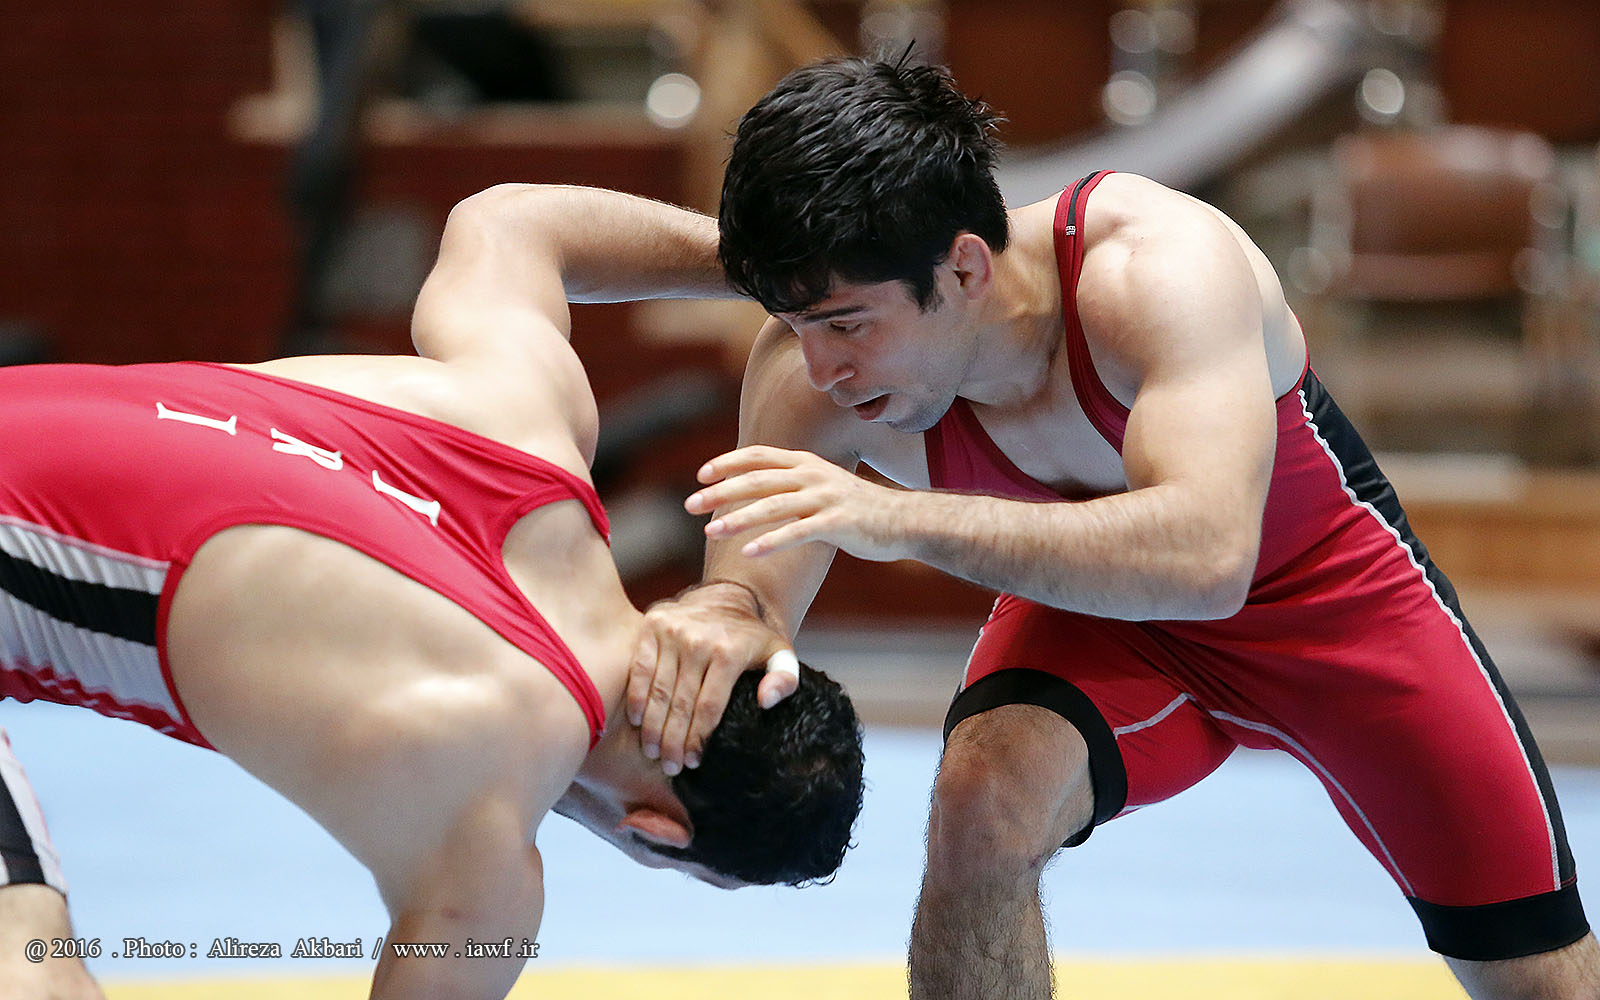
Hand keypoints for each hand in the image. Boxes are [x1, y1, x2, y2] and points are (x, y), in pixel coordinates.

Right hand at [626, 582, 793, 774]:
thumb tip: (766, 702)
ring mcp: (672, 631)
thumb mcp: (780, 654)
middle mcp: (698, 639)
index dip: (699, 739)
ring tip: (653, 752)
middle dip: (673, 741)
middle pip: (681, 703)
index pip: (708, 707)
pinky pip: (639, 669)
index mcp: (729, 651)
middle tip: (670, 766)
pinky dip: (636, 698)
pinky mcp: (652, 624)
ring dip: (652, 727)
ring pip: (657, 690)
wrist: (731, 595)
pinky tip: (637, 722)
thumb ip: (784, 679)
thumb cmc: (754, 637)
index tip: (693, 762)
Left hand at [687, 446, 910, 561]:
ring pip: (773, 505)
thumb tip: (756, 493)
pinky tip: (749, 551)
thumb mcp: (823, 488)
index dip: (728, 462)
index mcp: (807, 464)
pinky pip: (798, 532)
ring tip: (710, 531)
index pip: (759, 455)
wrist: (905, 521)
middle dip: (721, 491)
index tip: (701, 474)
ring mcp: (826, 498)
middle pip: (758, 479)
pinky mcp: (838, 522)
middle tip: (690, 504)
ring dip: (738, 518)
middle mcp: (813, 475)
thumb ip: (793, 486)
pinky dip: (772, 540)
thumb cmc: (858, 510)